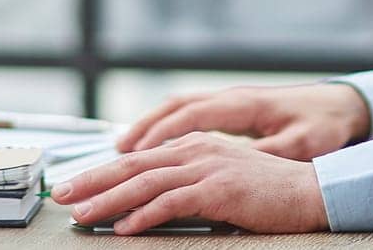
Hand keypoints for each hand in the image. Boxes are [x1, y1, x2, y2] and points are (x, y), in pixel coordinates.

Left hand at [52, 132, 328, 233]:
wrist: (310, 193)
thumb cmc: (267, 194)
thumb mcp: (220, 183)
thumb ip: (186, 187)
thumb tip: (146, 206)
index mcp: (194, 145)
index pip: (138, 158)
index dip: (101, 172)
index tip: (74, 186)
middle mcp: (196, 149)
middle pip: (133, 165)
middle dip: (93, 181)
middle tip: (63, 197)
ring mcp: (208, 166)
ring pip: (145, 182)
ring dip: (109, 200)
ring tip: (83, 215)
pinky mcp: (219, 188)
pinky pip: (172, 202)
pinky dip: (144, 214)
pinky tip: (125, 228)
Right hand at [115, 82, 370, 159]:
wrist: (342, 103)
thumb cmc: (323, 125)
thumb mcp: (300, 144)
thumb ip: (265, 154)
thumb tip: (234, 166)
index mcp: (244, 105)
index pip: (191, 116)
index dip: (160, 135)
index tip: (134, 154)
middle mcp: (231, 97)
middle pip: (174, 108)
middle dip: (141, 131)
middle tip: (115, 154)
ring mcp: (230, 100)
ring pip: (177, 108)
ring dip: (148, 127)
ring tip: (120, 152)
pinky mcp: (232, 108)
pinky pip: (189, 112)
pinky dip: (165, 126)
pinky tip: (151, 146)